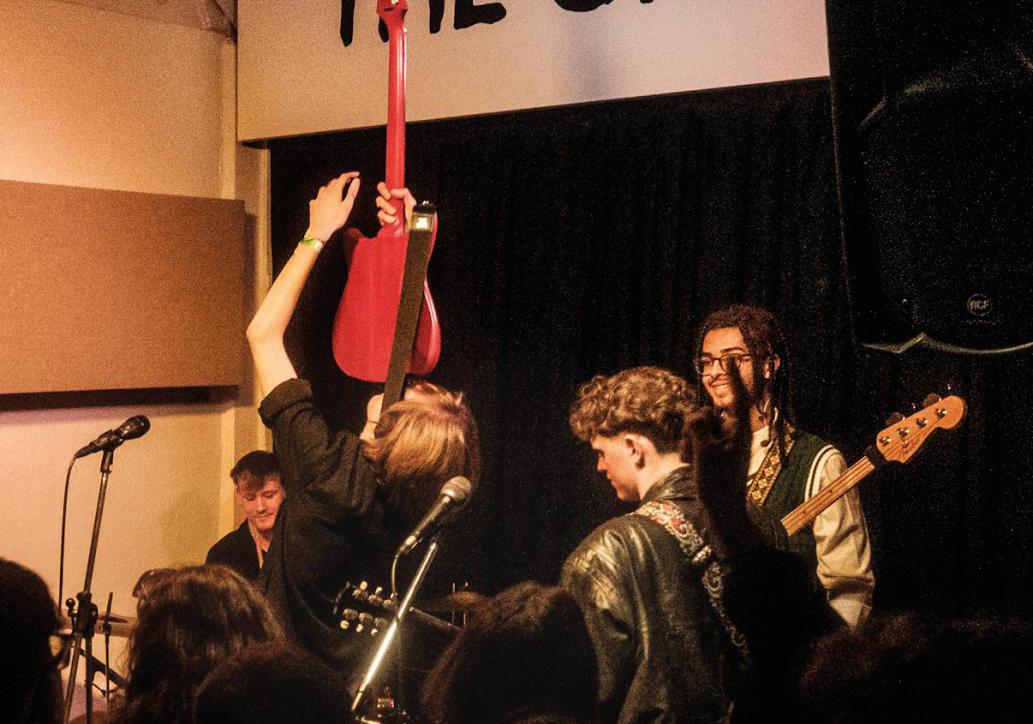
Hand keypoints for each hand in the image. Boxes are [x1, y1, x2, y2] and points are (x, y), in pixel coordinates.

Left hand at [305, 172, 360, 241]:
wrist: (320, 230)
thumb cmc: (335, 220)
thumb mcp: (347, 206)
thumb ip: (352, 192)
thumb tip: (356, 180)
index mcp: (334, 191)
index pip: (343, 177)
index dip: (350, 174)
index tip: (356, 174)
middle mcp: (325, 192)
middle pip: (334, 182)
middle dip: (342, 180)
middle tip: (349, 182)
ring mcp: (318, 197)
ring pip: (325, 188)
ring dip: (332, 187)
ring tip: (337, 191)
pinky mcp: (313, 204)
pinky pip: (319, 196)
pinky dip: (324, 195)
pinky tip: (326, 201)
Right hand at [375, 182, 415, 227]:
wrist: (413, 228)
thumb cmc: (413, 215)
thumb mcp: (411, 202)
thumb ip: (404, 192)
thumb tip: (392, 191)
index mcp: (394, 196)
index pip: (383, 187)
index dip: (383, 189)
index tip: (389, 196)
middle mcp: (389, 203)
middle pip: (378, 199)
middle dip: (385, 205)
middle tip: (393, 210)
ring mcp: (386, 212)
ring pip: (379, 209)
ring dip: (387, 212)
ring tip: (395, 216)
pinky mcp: (384, 221)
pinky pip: (380, 217)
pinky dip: (386, 219)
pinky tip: (393, 221)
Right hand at [684, 358, 758, 558]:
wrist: (722, 514)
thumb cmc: (717, 485)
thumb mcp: (705, 452)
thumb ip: (699, 426)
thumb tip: (695, 413)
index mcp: (738, 432)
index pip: (735, 399)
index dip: (731, 379)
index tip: (730, 360)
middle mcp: (732, 436)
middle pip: (709, 414)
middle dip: (696, 425)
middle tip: (693, 449)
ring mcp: (723, 446)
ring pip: (700, 427)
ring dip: (691, 439)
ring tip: (691, 459)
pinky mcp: (714, 455)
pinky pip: (697, 441)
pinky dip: (690, 448)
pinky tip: (689, 463)